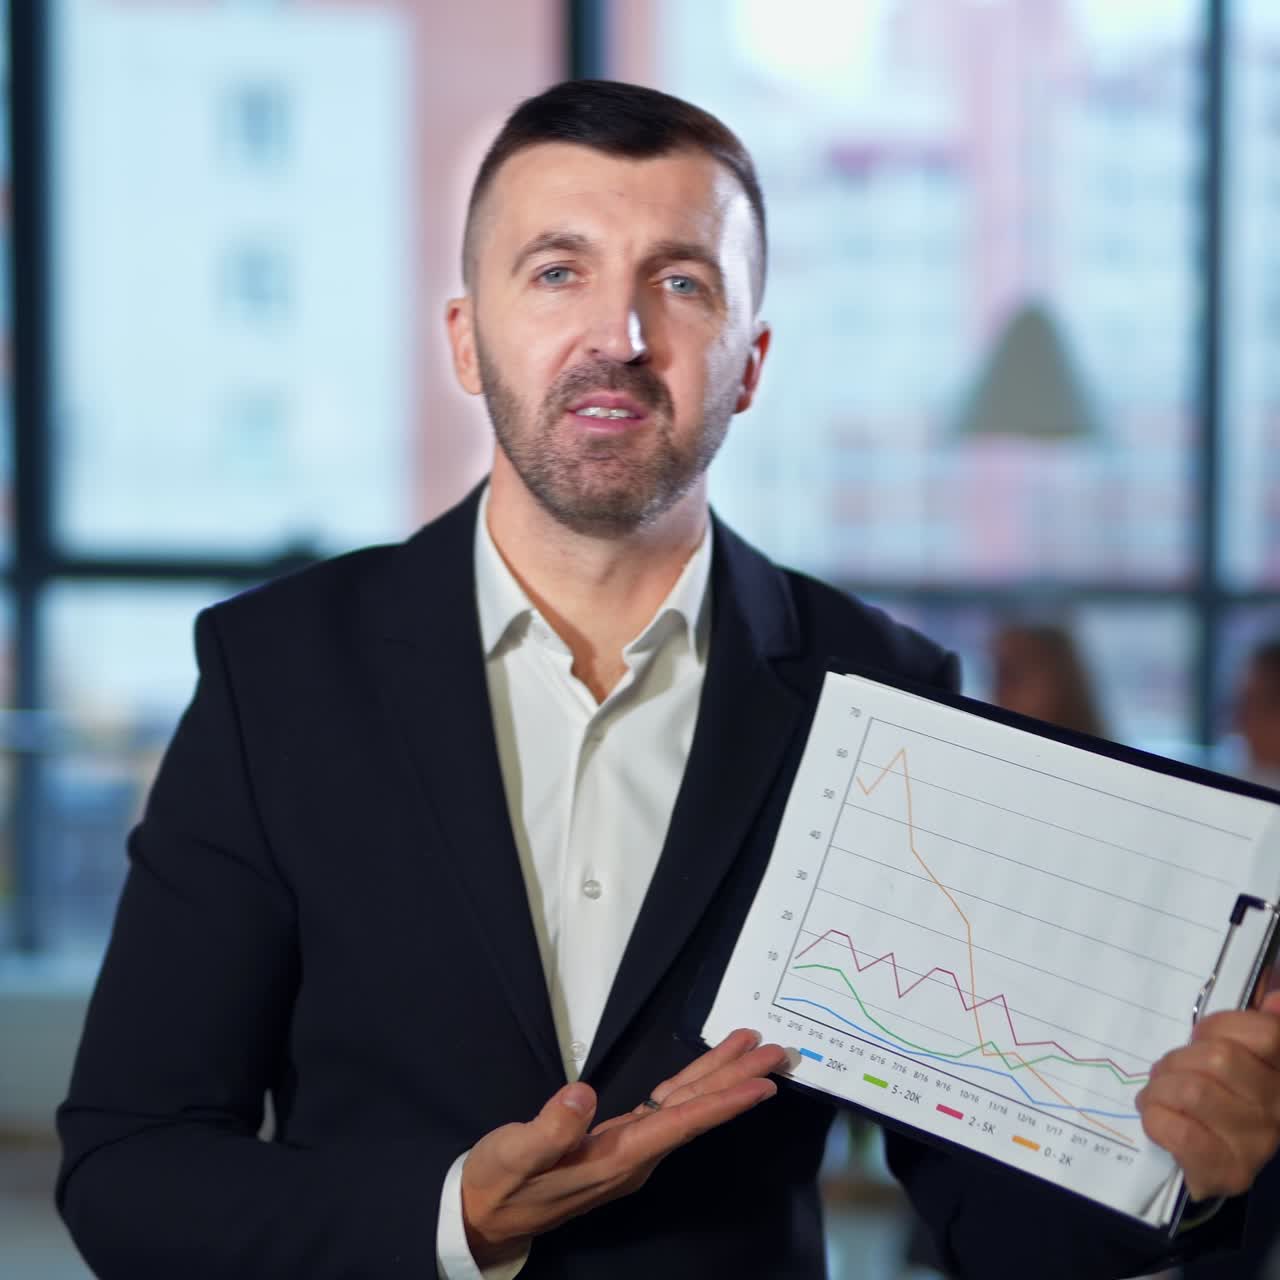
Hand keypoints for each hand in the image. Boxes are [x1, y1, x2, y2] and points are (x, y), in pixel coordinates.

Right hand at [459, 1028, 789, 1266]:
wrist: (485, 1216)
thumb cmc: (498, 1184)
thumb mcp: (513, 1156)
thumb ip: (549, 1130)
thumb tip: (581, 1096)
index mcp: (616, 1158)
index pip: (681, 1124)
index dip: (723, 1101)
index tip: (762, 1083)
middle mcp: (633, 1155)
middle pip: (695, 1111)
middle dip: (736, 1079)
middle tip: (777, 1052)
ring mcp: (628, 1150)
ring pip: (684, 1106)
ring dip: (719, 1077)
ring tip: (751, 1049)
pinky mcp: (617, 1142)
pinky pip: (665, 1109)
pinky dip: (690, 1087)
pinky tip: (703, 1075)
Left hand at [1137, 990, 1279, 1198]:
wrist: (1214, 1162)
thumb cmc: (1219, 1098)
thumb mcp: (1235, 1057)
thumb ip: (1253, 1028)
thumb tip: (1275, 1000)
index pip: (1265, 1033)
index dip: (1218, 1027)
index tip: (1199, 1038)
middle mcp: (1277, 1108)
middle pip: (1218, 1058)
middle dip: (1177, 1059)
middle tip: (1165, 1072)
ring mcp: (1256, 1143)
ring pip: (1194, 1092)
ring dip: (1159, 1089)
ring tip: (1156, 1095)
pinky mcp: (1228, 1171)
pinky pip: (1182, 1133)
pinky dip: (1156, 1119)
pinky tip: (1156, 1118)